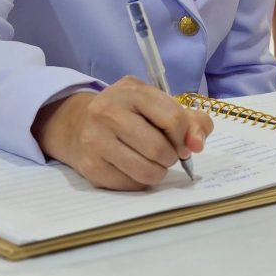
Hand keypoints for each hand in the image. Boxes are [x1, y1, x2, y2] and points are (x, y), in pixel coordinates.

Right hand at [31, 77, 212, 190]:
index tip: (183, 143)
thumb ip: (189, 120)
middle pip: (159, 149)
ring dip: (158, 173)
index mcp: (132, 91)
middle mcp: (109, 112)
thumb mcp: (156, 104)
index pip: (173, 119)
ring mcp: (96, 139)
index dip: (185, 137)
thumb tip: (197, 144)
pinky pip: (130, 185)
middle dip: (171, 157)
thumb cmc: (128, 113)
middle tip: (166, 154)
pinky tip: (133, 168)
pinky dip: (139, 182)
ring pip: (146, 171)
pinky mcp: (90, 167)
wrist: (78, 123)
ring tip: (153, 163)